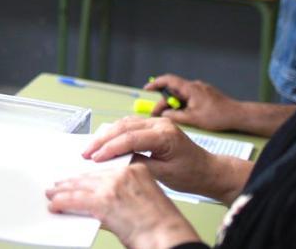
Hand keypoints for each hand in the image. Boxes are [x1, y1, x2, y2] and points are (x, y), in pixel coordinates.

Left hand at [47, 164, 199, 248]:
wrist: (170, 238)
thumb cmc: (163, 226)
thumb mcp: (144, 199)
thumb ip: (122, 193)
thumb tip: (100, 198)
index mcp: (136, 170)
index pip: (105, 170)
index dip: (89, 175)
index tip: (79, 177)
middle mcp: (122, 175)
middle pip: (89, 176)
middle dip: (72, 183)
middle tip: (60, 185)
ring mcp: (111, 187)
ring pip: (78, 187)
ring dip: (62, 192)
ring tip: (52, 194)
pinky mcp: (102, 202)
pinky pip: (74, 200)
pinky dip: (61, 203)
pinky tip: (55, 205)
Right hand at [82, 116, 227, 197]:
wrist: (208, 170)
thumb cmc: (191, 174)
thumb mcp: (164, 174)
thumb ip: (139, 163)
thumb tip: (116, 161)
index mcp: (165, 135)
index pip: (130, 138)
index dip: (110, 148)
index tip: (95, 158)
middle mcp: (160, 124)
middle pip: (123, 127)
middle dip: (102, 140)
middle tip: (87, 152)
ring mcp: (157, 122)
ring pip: (124, 123)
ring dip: (106, 135)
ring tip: (91, 148)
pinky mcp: (154, 125)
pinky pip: (130, 125)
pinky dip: (115, 133)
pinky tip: (105, 141)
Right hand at [144, 74, 239, 131]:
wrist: (239, 116)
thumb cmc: (219, 116)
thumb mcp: (193, 119)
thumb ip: (175, 115)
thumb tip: (164, 113)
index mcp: (190, 88)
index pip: (168, 80)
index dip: (155, 83)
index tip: (146, 90)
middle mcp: (195, 86)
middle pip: (173, 90)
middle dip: (164, 101)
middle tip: (158, 112)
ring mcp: (201, 90)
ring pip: (181, 95)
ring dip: (175, 104)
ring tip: (173, 116)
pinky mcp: (206, 95)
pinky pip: (189, 97)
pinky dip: (183, 104)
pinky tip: (185, 115)